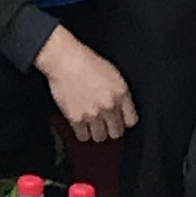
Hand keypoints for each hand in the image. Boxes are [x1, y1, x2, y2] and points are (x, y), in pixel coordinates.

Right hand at [36, 27, 136, 144]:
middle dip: (110, 128)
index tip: (118, 121)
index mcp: (121, 93)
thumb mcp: (112, 73)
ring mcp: (93, 114)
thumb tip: (122, 110)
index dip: (123, 121)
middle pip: (116, 132)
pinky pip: (83, 136)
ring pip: (100, 137)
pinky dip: (81, 132)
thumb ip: (120, 93)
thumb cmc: (86, 61)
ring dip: (95, 131)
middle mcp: (109, 106)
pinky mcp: (76, 118)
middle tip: (103, 123)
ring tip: (91, 124)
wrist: (64, 59)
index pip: (131, 121)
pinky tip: (80, 123)